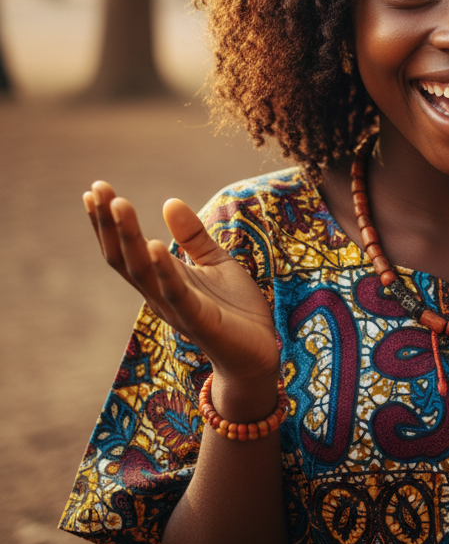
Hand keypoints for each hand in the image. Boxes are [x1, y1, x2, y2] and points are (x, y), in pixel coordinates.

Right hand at [84, 182, 279, 392]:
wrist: (258, 353)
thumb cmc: (234, 310)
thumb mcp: (215, 263)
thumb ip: (192, 237)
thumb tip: (169, 201)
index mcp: (162, 280)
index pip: (126, 249)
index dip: (109, 222)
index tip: (96, 190)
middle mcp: (160, 295)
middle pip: (125, 258)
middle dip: (109, 224)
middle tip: (96, 190)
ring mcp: (177, 309)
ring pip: (143, 272)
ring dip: (130, 238)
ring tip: (119, 205)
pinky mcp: (200, 321)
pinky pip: (176, 294)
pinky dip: (164, 270)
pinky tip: (154, 245)